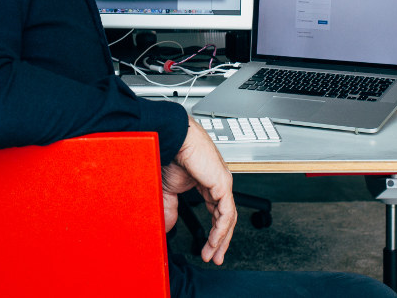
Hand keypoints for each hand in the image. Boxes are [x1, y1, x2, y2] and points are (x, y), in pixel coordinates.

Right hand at [161, 116, 236, 264]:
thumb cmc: (171, 153)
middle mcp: (218, 183)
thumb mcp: (169, 189)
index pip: (217, 212)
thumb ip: (171, 208)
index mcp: (208, 182)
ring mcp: (223, 183)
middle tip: (214, 257)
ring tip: (213, 254)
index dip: (213, 232)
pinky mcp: (223, 183)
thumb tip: (168, 227)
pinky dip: (220, 230)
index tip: (206, 248)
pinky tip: (214, 241)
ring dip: (221, 239)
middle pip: (226, 217)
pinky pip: (226, 213)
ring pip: (228, 218)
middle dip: (220, 240)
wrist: (172, 139)